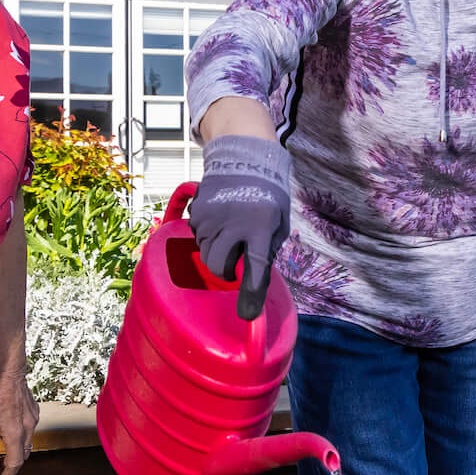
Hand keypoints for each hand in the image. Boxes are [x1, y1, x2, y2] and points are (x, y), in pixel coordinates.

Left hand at [0, 370, 38, 474]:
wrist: (7, 369)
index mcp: (14, 431)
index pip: (16, 461)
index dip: (9, 472)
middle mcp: (28, 427)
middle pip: (24, 454)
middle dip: (14, 461)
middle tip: (1, 463)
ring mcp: (33, 418)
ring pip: (28, 441)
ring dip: (18, 447)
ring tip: (4, 444)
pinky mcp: (35, 411)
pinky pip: (30, 428)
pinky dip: (21, 433)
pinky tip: (10, 426)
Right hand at [191, 135, 293, 319]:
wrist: (244, 159)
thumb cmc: (268, 195)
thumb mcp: (278, 223)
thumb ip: (266, 250)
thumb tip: (252, 277)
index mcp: (259, 227)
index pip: (254, 269)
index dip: (251, 294)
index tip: (247, 315)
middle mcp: (233, 224)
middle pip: (219, 266)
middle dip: (226, 273)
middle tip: (235, 266)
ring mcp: (211, 218)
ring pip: (206, 254)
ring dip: (218, 253)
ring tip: (231, 234)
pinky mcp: (197, 213)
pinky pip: (198, 238)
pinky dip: (209, 237)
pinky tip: (221, 222)